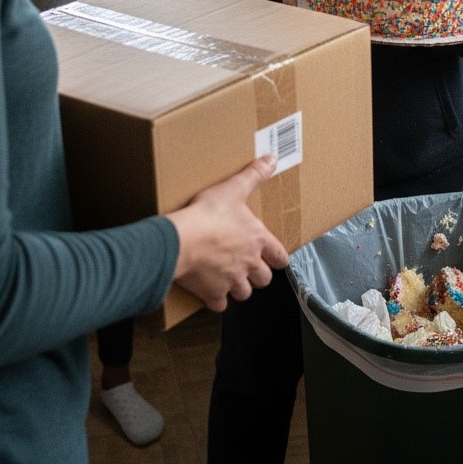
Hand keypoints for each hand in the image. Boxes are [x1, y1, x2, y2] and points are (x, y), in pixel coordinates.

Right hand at [166, 155, 289, 311]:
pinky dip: (216, 299)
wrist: (182, 240)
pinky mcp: (213, 294)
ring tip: (228, 276)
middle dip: (257, 274)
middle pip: (264, 279)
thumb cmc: (208, 214)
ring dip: (238, 287)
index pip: (280, 257)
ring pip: (244, 293)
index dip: (278, 258)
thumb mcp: (233, 188)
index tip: (274, 257)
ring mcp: (232, 281)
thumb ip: (254, 175)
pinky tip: (210, 289)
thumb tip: (272, 158)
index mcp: (258, 240)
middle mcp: (249, 264)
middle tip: (247, 265)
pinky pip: (220, 305)